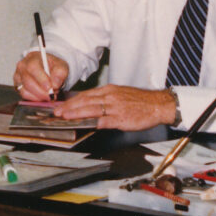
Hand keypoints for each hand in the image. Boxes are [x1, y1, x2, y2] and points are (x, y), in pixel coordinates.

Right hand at [13, 51, 67, 101]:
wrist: (47, 68)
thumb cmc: (52, 66)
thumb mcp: (61, 65)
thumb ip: (60, 73)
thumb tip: (55, 84)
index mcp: (32, 58)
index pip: (33, 68)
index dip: (41, 79)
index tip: (50, 88)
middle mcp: (22, 66)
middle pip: (28, 81)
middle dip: (41, 91)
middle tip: (51, 95)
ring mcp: (18, 77)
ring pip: (24, 90)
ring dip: (38, 96)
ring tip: (48, 95)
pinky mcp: (18, 86)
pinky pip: (24, 95)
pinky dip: (34, 98)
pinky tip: (42, 96)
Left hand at [52, 85, 175, 130]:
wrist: (158, 104)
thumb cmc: (140, 101)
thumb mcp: (120, 95)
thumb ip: (105, 101)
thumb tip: (90, 108)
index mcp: (109, 90)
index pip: (86, 95)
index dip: (72, 101)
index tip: (61, 105)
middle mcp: (110, 96)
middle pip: (85, 100)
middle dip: (69, 107)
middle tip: (56, 112)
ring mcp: (115, 107)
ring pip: (91, 108)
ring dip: (76, 113)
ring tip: (64, 117)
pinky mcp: (121, 117)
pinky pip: (105, 120)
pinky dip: (93, 122)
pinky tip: (84, 125)